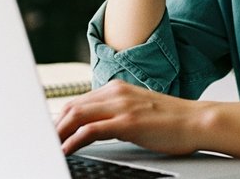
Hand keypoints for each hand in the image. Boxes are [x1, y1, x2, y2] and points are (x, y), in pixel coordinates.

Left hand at [56, 80, 207, 155]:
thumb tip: (95, 126)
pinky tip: (66, 150)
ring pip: (77, 115)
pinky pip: (91, 130)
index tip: (49, 131)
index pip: (78, 101)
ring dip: (58, 132)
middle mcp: (116, 93)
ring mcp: (121, 106)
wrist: (198, 121)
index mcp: (117, 89)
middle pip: (72, 107)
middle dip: (53, 125)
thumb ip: (117, 113)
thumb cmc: (172, 121)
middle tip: (42, 141)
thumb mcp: (138, 111)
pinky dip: (73, 140)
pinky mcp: (128, 122)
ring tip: (48, 147)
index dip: (59, 117)